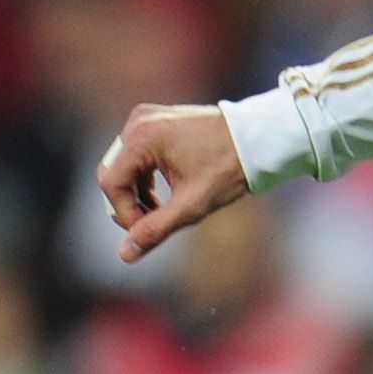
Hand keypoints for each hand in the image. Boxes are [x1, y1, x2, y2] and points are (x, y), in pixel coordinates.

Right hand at [96, 103, 248, 263]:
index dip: (124, 212)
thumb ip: (156, 228)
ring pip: (126, 167)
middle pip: (115, 174)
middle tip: (153, 224)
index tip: (146, 231)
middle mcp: (139, 122)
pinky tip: (167, 195)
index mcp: (142, 137)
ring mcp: (147, 119)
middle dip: (130, 203)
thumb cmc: (230, 168)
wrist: (260, 140)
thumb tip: (125, 254)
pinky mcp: (157, 122)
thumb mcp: (192, 204)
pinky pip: (139, 155)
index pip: (111, 183)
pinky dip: (147, 178)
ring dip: (139, 193)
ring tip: (164, 212)